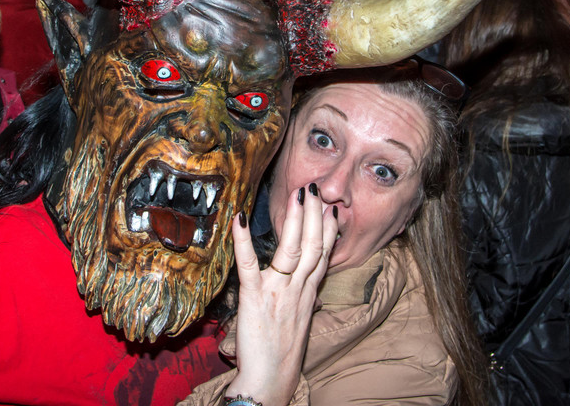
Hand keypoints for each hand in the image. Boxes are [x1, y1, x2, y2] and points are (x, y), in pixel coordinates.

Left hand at [224, 183, 338, 405]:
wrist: (271, 379)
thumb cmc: (283, 352)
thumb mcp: (301, 320)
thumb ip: (304, 296)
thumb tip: (309, 283)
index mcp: (309, 294)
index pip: (324, 255)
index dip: (328, 230)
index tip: (331, 208)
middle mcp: (298, 289)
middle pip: (313, 247)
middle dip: (315, 216)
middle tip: (313, 189)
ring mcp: (278, 291)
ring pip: (292, 250)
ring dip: (295, 220)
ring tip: (296, 195)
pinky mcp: (254, 297)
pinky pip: (248, 264)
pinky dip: (242, 241)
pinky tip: (238, 219)